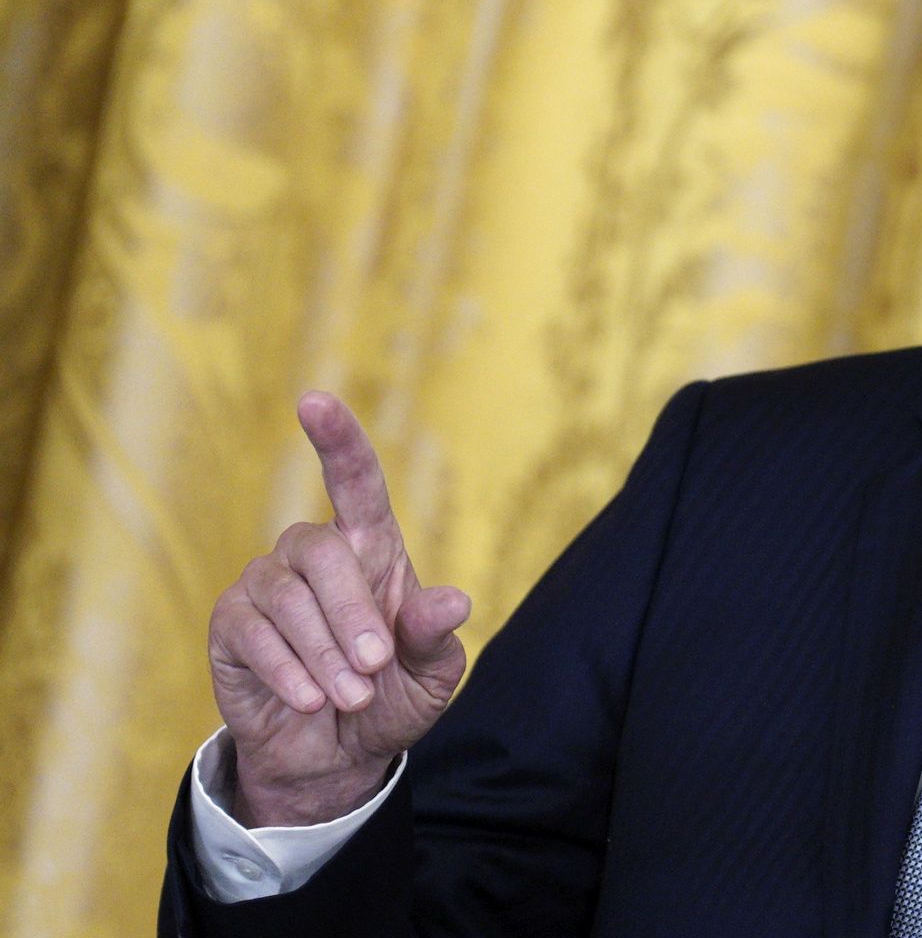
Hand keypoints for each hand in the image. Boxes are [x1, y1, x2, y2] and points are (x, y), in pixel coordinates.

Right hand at [208, 391, 470, 826]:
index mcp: (371, 548)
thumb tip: (454, 600)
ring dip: (324, 654)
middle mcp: (314, 553)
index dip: (337, 439)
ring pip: (288, 598)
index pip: (354, 480)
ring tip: (350, 698)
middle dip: (352, 614)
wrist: (337, 756)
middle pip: (322, 551)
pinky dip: (288, 671)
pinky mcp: (231, 625)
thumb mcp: (430, 676)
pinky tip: (310, 700)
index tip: (314, 401)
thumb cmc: (390, 698)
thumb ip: (436, 637)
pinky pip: (252, 633)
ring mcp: (267, 585)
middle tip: (373, 670)